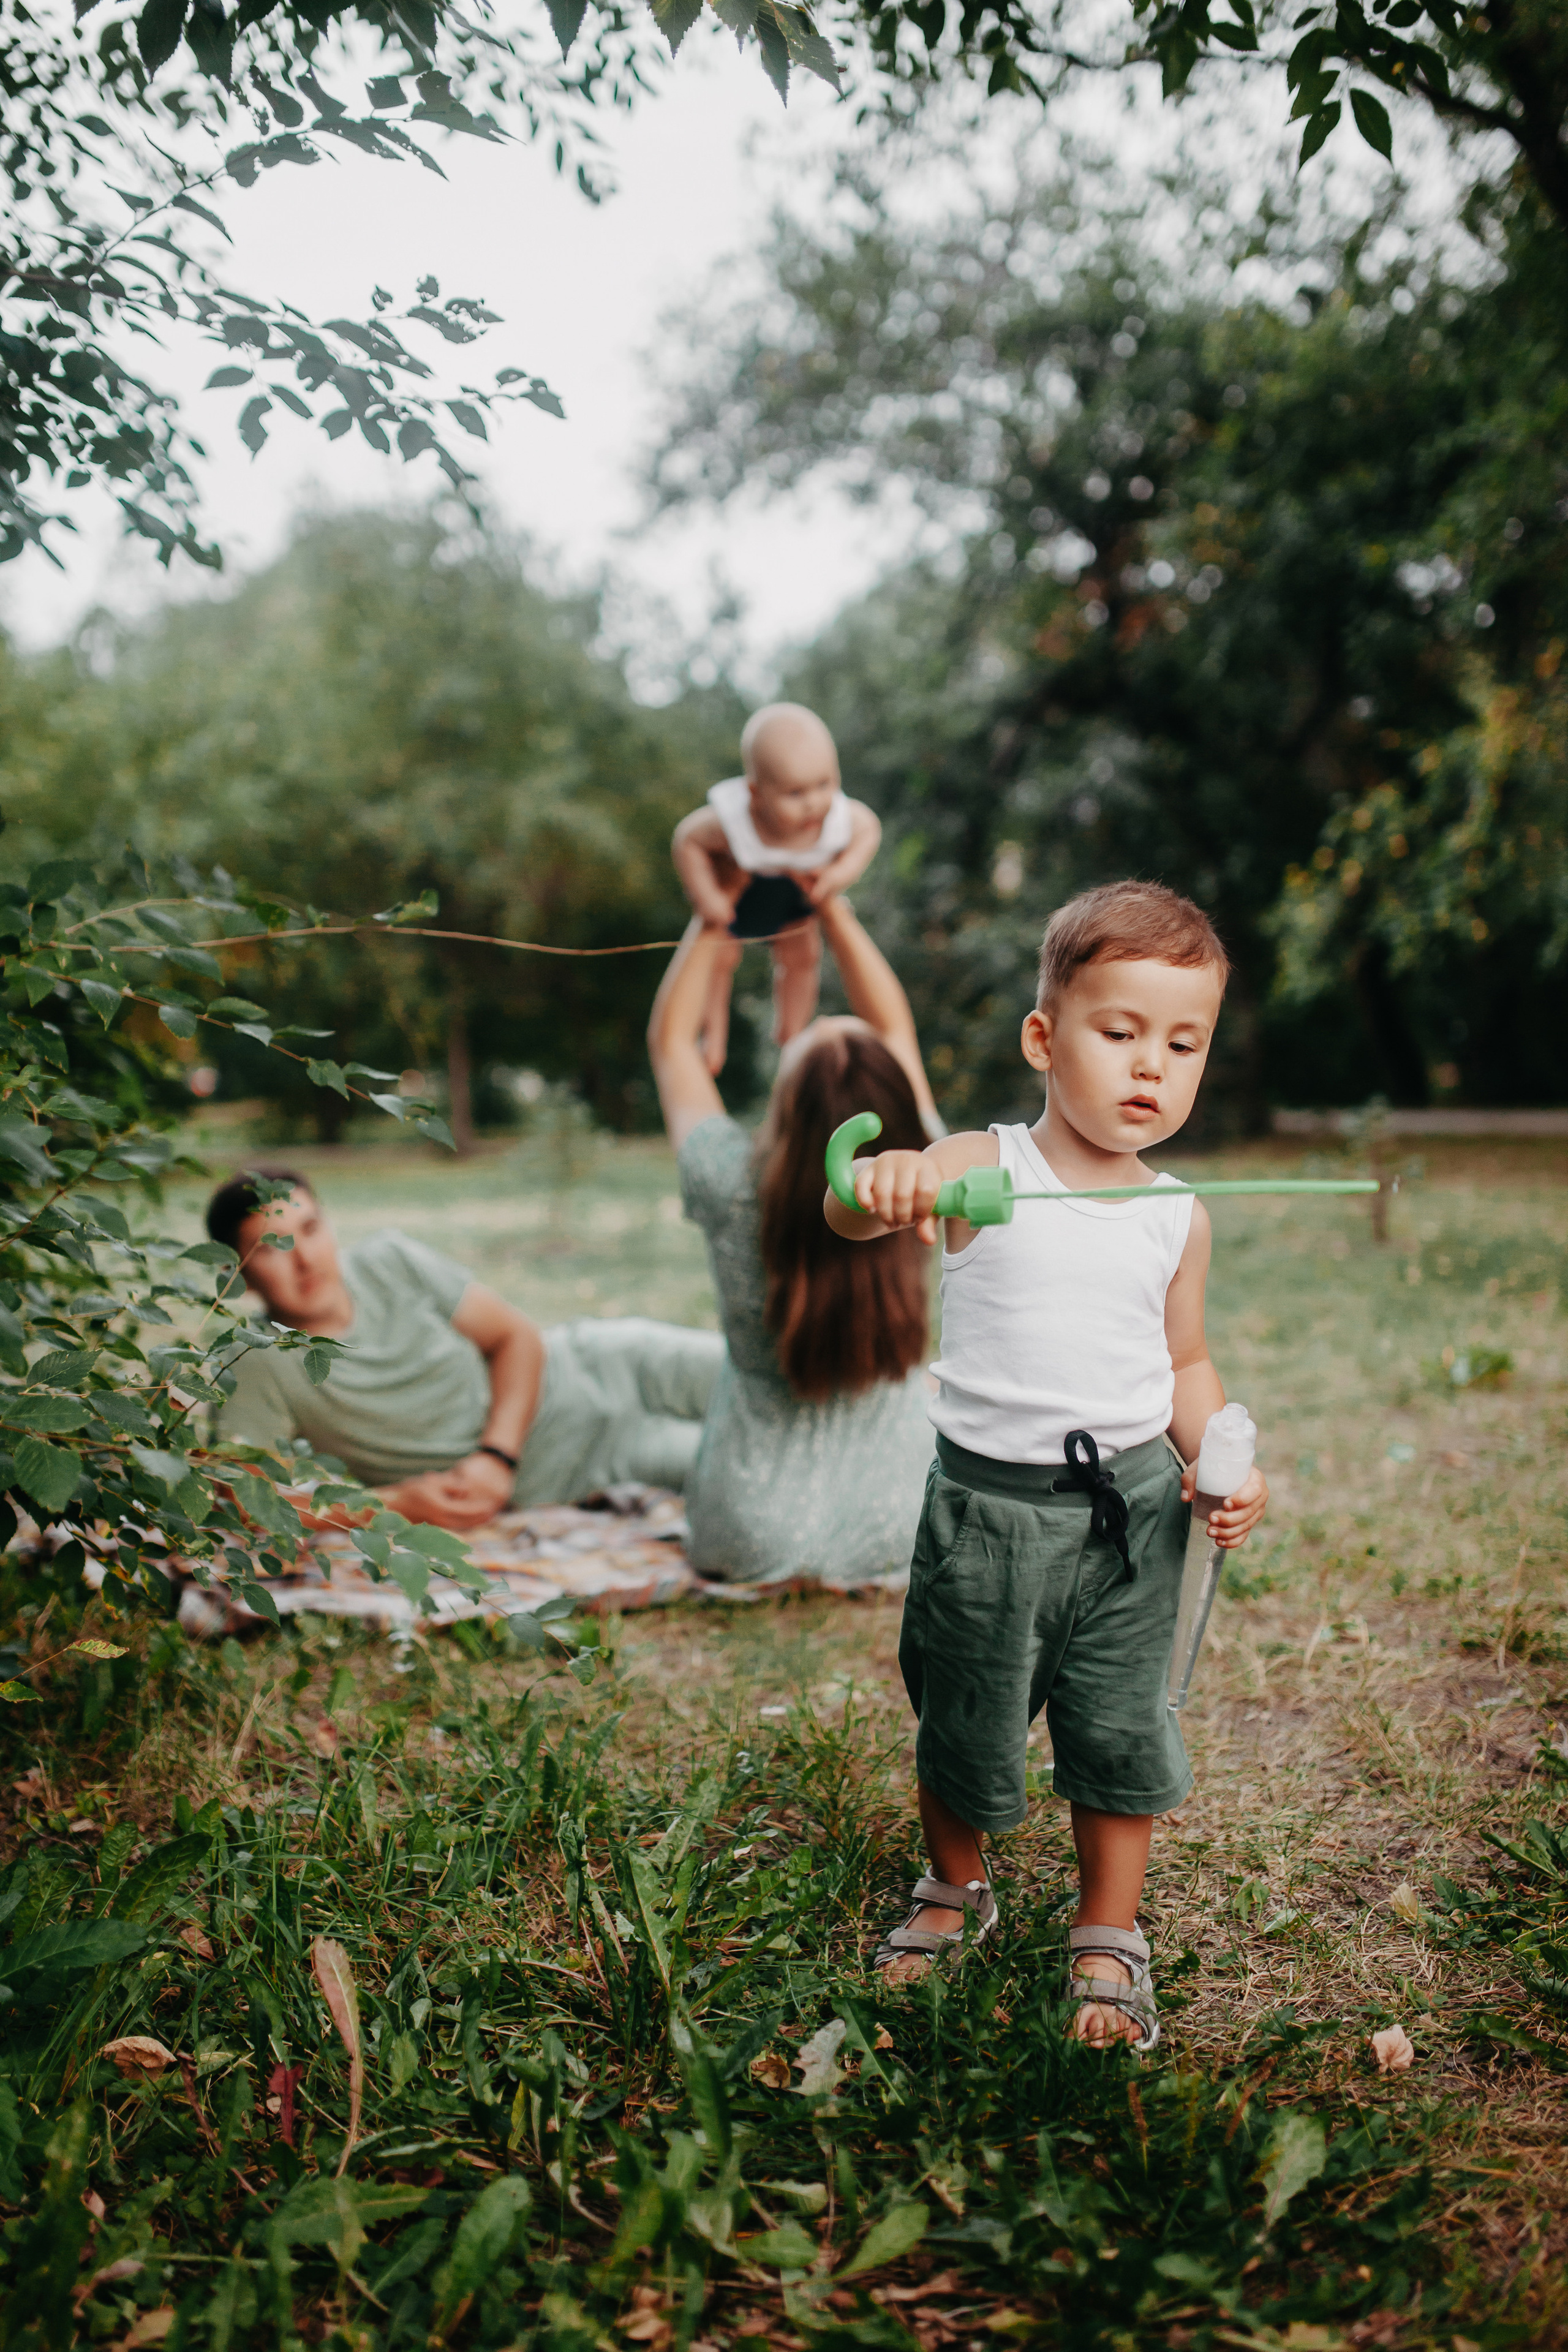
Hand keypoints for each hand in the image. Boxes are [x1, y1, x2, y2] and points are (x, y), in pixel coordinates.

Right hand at [384, 1450, 513, 1531]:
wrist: (388, 1508)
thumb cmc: (410, 1492)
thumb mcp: (433, 1482)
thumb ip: (452, 1485)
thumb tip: (467, 1490)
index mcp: (443, 1510)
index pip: (469, 1511)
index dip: (482, 1508)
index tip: (493, 1504)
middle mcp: (442, 1522)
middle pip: (468, 1522)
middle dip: (481, 1517)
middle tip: (493, 1510)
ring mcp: (437, 1528)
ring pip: (461, 1526)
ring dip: (473, 1521)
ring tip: (484, 1514)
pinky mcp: (432, 1530)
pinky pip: (453, 1526)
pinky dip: (463, 1522)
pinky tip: (467, 1517)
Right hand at [852, 1148, 942, 1245]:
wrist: (907, 1172)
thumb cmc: (921, 1192)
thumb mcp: (930, 1205)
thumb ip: (929, 1222)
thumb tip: (929, 1241)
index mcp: (927, 1167)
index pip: (926, 1190)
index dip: (922, 1210)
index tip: (920, 1218)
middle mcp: (906, 1160)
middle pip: (902, 1195)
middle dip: (903, 1216)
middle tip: (903, 1222)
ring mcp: (885, 1162)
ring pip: (882, 1193)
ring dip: (886, 1214)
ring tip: (891, 1221)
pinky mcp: (868, 1168)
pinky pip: (861, 1186)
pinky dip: (865, 1202)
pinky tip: (872, 1210)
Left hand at [1180, 1462, 1268, 1548]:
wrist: (1219, 1475)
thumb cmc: (1213, 1469)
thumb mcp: (1202, 1467)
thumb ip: (1191, 1479)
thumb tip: (1186, 1498)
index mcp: (1255, 1478)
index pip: (1255, 1489)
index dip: (1243, 1499)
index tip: (1225, 1504)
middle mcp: (1259, 1496)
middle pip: (1249, 1512)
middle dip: (1230, 1519)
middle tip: (1211, 1518)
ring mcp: (1256, 1512)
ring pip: (1246, 1526)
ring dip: (1228, 1532)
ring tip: (1210, 1531)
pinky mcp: (1249, 1523)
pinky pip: (1244, 1535)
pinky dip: (1232, 1541)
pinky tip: (1219, 1541)